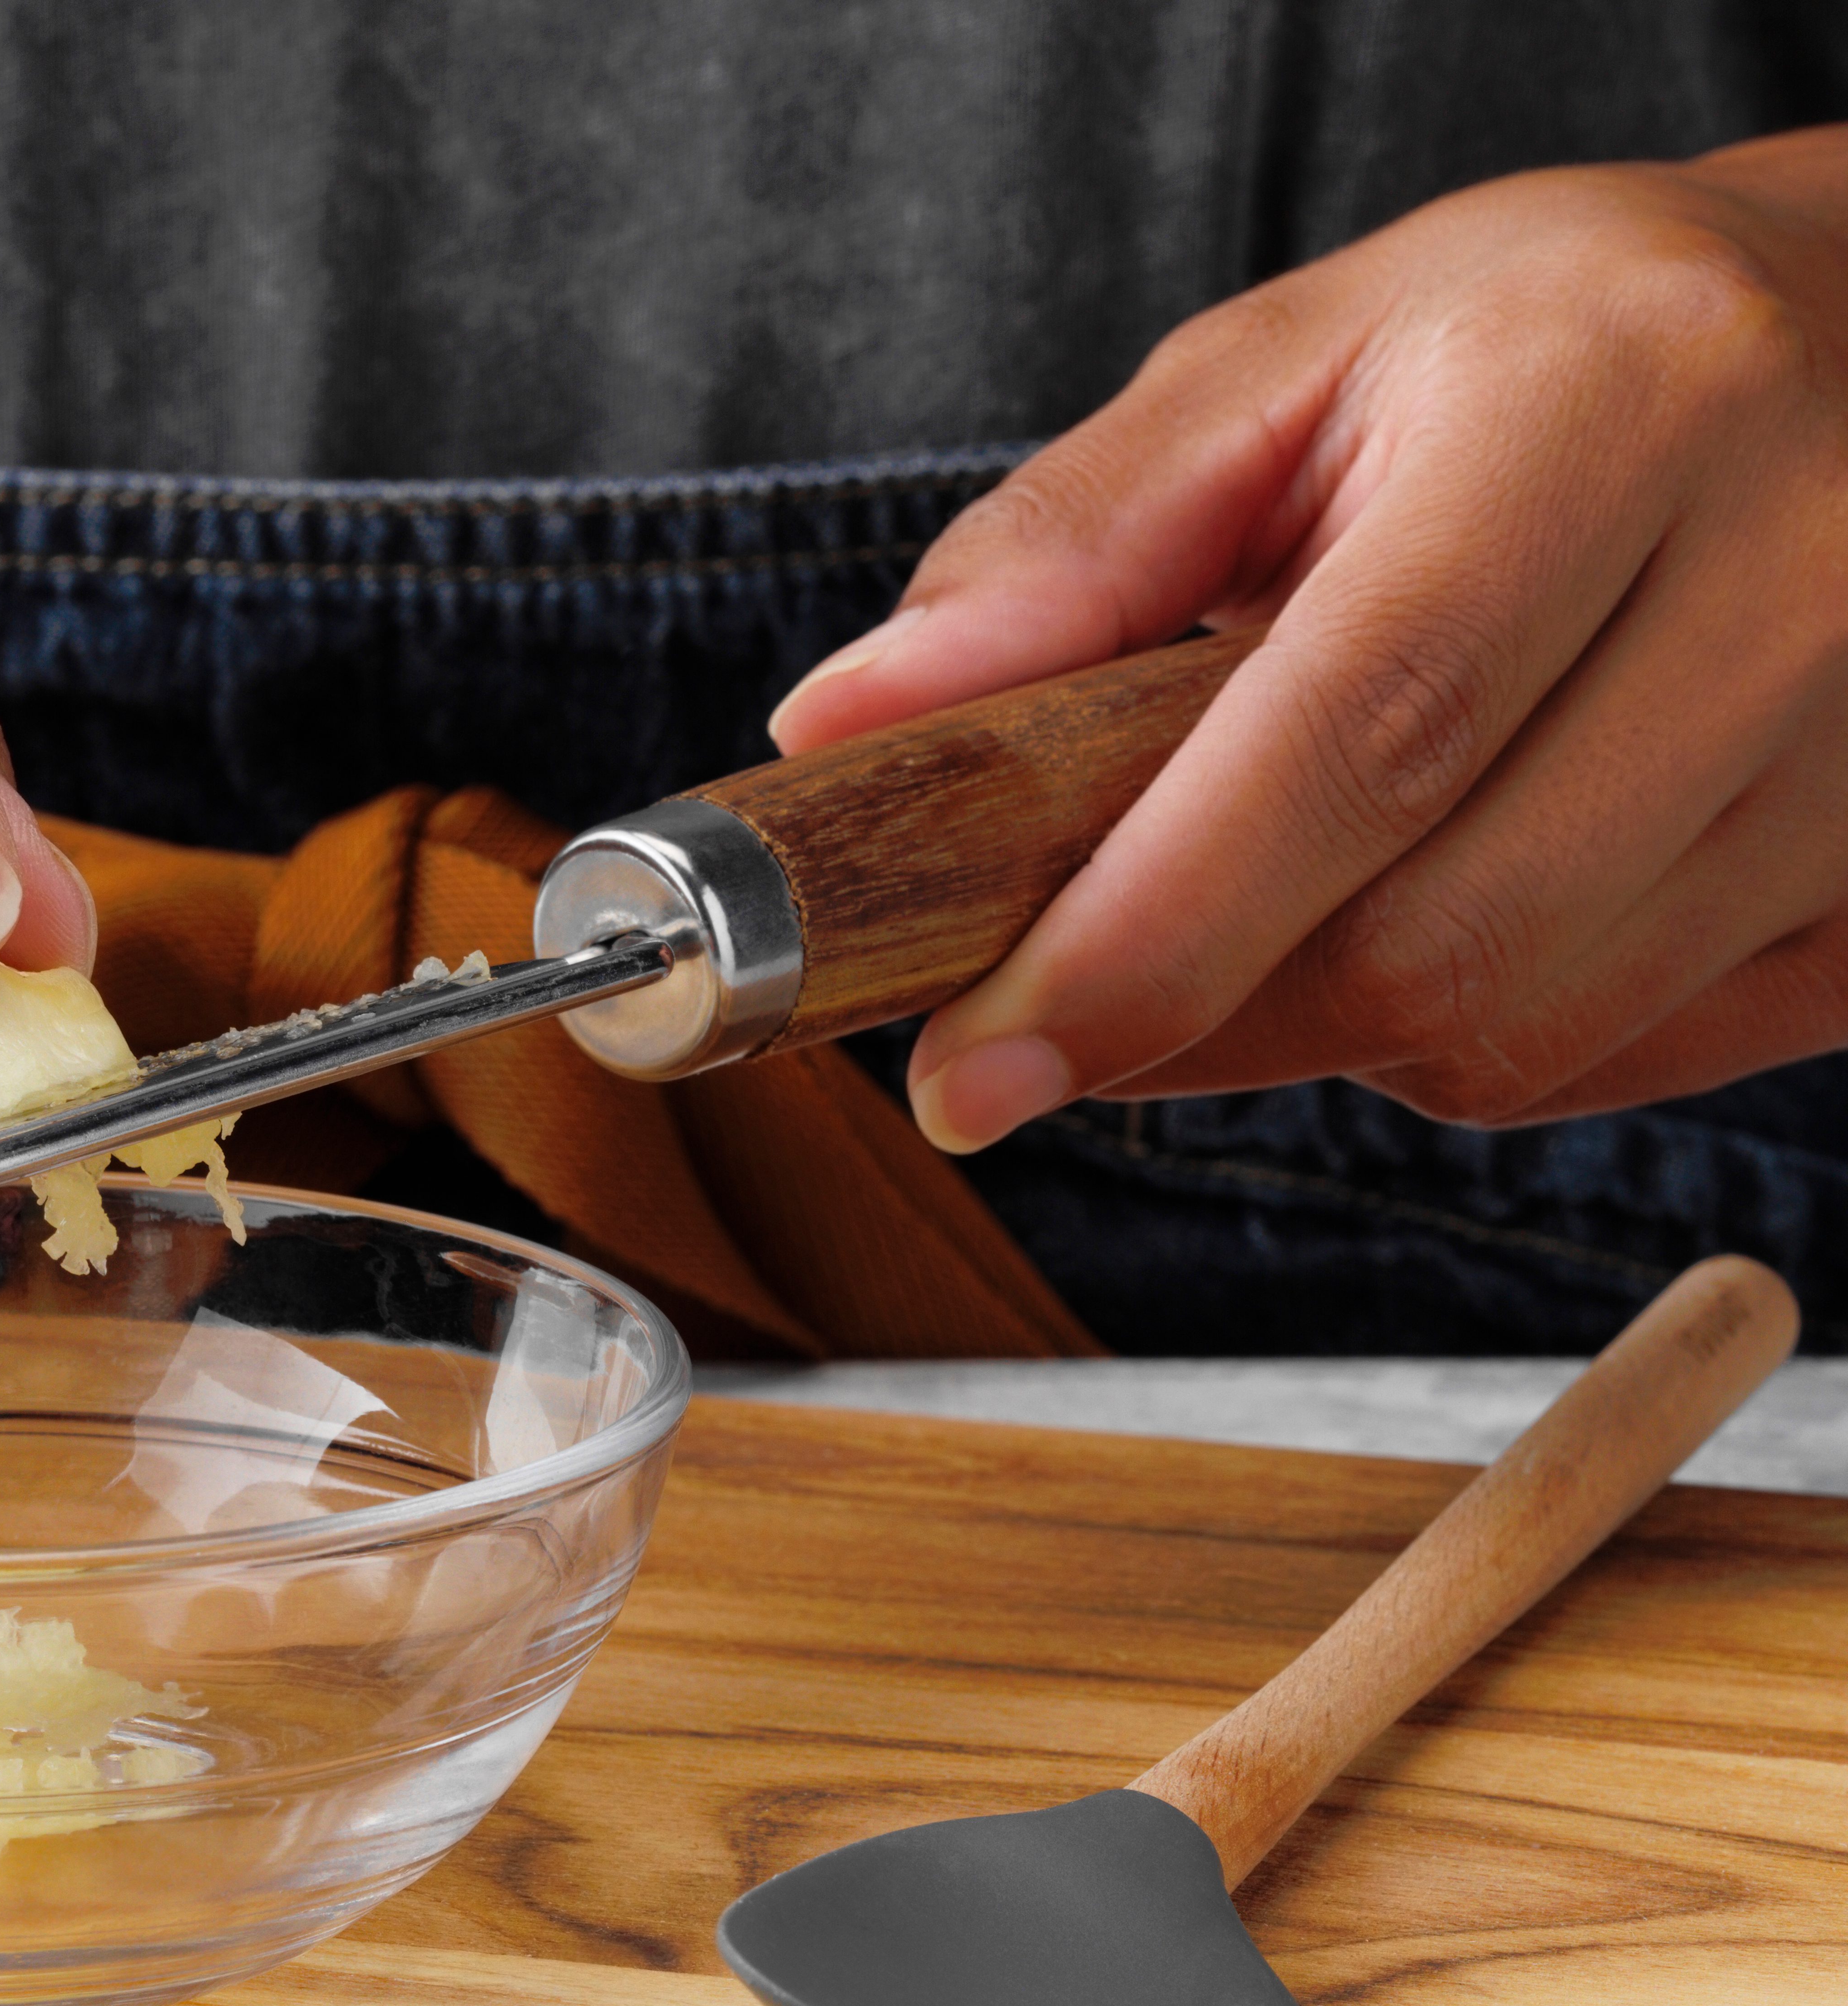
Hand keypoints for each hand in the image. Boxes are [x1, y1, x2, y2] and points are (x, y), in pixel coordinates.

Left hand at [769, 128, 1847, 1150]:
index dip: (1145, 939)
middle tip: (1071, 994)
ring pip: (1516, 1033)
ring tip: (1279, 892)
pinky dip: (1472, 1035)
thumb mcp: (1285, 370)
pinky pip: (1622, 1059)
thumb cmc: (1548, 347)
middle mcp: (1794, 576)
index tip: (974, 1064)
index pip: (1354, 741)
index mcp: (1619, 403)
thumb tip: (845, 725)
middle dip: (1198, 1018)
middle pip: (1433, 937)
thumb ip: (1059, 549)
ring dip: (1324, 1030)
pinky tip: (1442, 898)